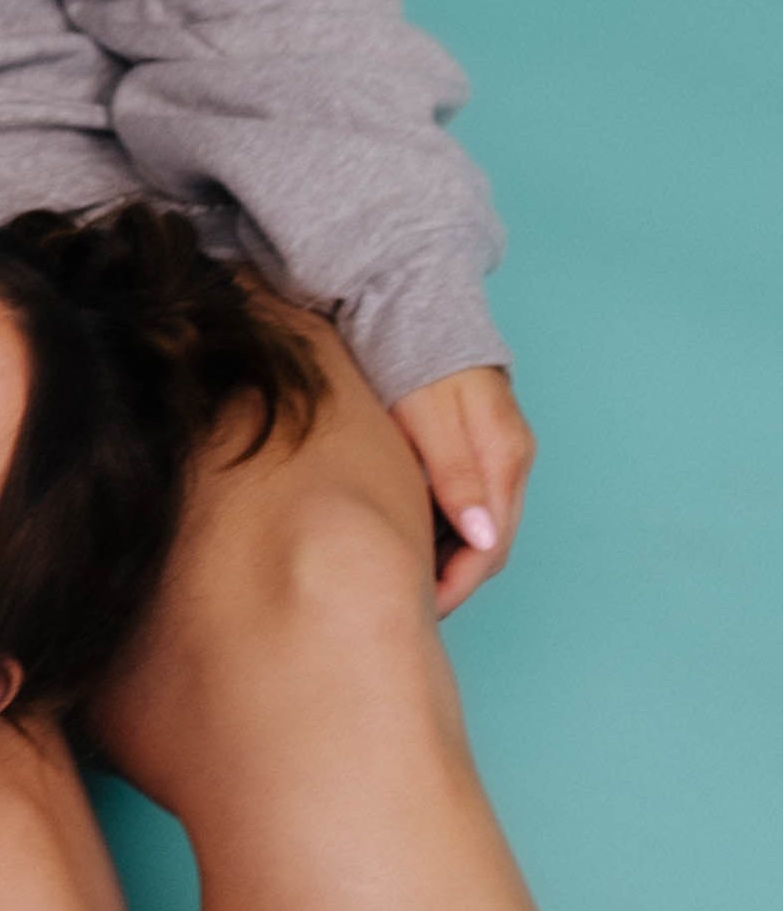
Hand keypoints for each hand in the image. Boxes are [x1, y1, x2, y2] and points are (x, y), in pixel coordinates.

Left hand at [389, 363, 534, 615]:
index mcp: (505, 457)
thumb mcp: (428, 418)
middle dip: (451, 580)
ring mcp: (498, 453)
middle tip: (402, 602)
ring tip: (401, 576)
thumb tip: (482, 538)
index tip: (415, 610)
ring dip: (447, 557)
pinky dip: (443, 529)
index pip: (490, 547)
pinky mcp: (479, 448)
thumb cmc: (414, 357)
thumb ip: (454, 475)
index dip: (455, 586)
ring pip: (479, 528)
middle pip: (489, 544)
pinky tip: (410, 536)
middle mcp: (510, 460)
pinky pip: (468, 504)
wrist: (410, 301)